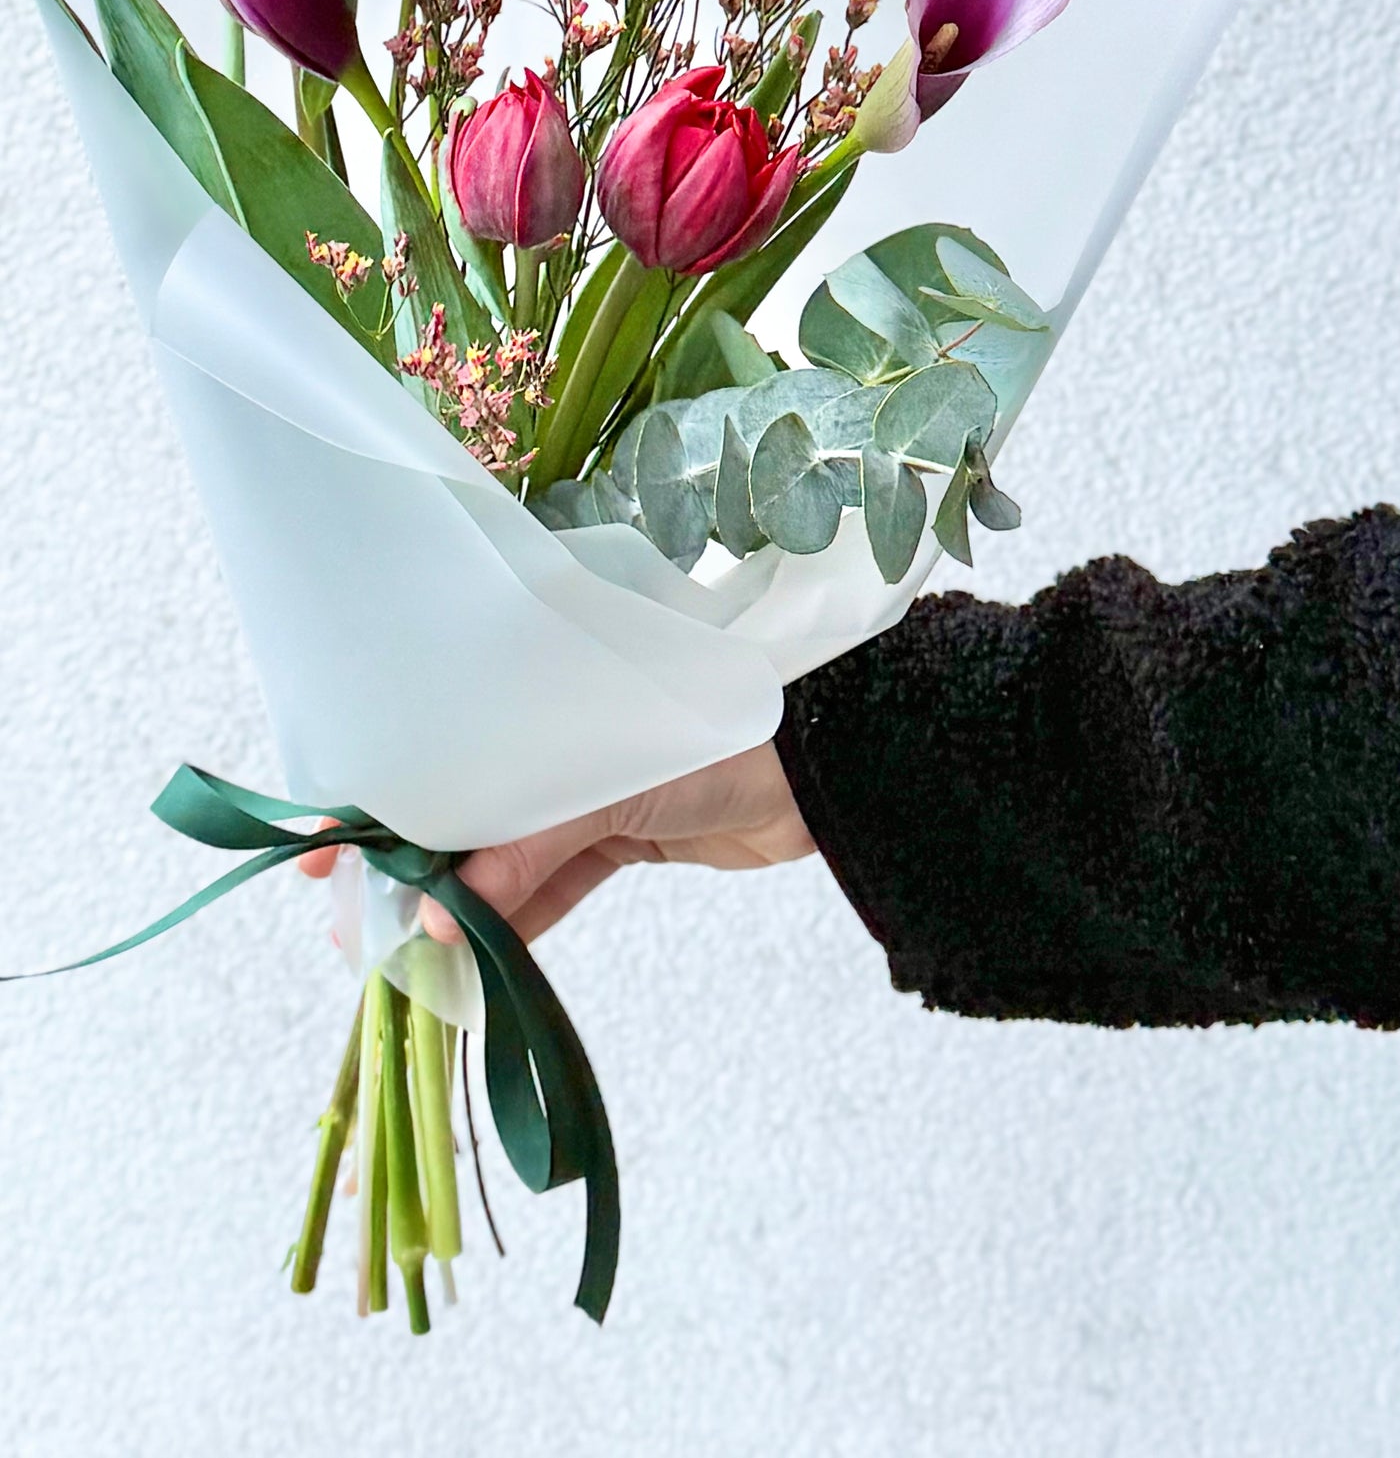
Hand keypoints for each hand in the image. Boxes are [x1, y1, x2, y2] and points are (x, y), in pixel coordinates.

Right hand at [298, 742, 812, 942]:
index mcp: (536, 690)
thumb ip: (530, 848)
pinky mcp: (626, 831)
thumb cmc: (724, 734)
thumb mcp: (613, 784)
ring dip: (456, 906)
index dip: (372, 797)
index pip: (435, 743)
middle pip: (459, 806)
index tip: (312, 848)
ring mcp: (589, 786)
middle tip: (347, 923)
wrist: (832, 759)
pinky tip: (472, 962)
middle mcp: (553, 735)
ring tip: (400, 957)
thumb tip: (443, 918)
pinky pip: (554, 882)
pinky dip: (515, 921)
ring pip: (501, 852)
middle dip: (401, 864)